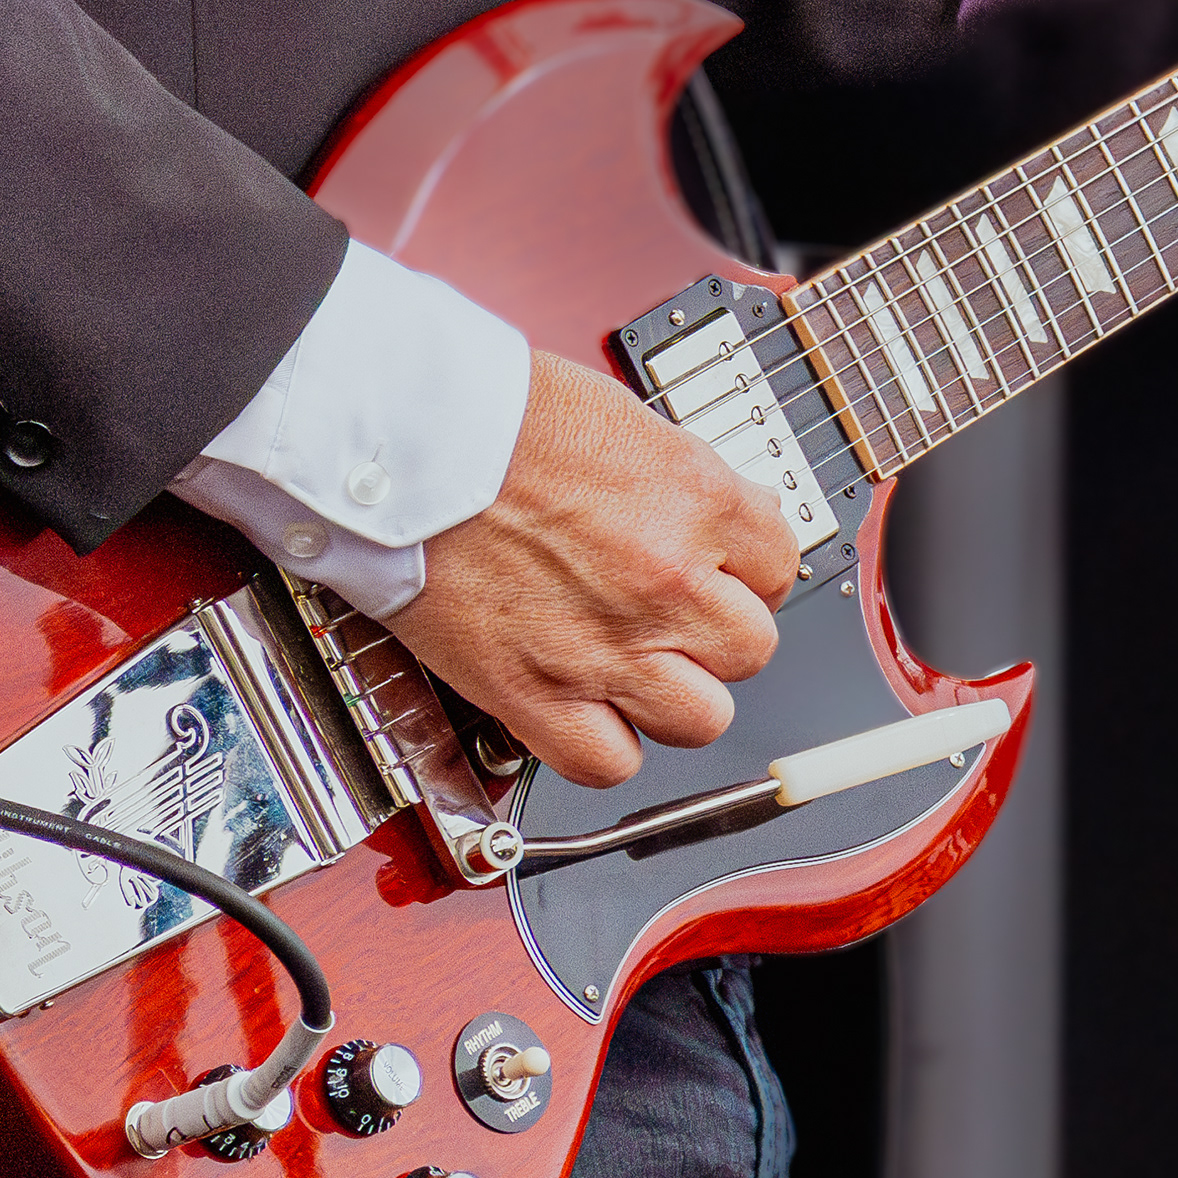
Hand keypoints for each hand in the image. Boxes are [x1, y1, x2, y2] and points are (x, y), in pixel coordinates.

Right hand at [385, 354, 796, 788]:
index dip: (749, 572)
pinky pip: (609, 762)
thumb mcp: (622, 420)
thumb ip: (686, 481)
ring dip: (673, 696)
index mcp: (695, 500)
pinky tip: (584, 707)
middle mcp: (665, 579)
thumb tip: (725, 515)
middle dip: (716, 635)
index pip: (780, 565)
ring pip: (701, 718)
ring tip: (634, 666)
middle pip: (750, 649)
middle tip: (673, 617)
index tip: (722, 573)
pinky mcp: (535, 693)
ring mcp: (605, 645)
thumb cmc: (490, 415)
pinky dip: (603, 745)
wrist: (397, 440)